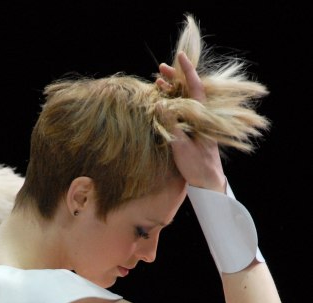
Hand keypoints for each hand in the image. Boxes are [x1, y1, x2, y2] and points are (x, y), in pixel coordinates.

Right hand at [157, 52, 225, 191]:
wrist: (208, 182)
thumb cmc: (197, 166)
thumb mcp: (181, 146)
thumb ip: (171, 124)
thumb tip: (160, 104)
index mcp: (202, 117)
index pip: (195, 87)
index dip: (187, 71)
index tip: (180, 56)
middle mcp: (201, 117)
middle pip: (189, 91)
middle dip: (175, 79)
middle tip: (160, 70)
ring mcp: (197, 124)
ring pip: (184, 101)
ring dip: (172, 92)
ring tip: (158, 83)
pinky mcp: (193, 132)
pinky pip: (182, 112)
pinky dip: (172, 104)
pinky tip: (162, 103)